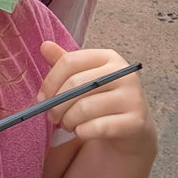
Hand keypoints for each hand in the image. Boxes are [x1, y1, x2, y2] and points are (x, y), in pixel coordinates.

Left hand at [38, 42, 155, 154]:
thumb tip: (44, 45)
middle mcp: (124, 74)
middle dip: (57, 104)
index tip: (41, 98)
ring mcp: (132, 97)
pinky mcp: (136, 122)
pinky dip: (82, 131)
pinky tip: (80, 131)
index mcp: (108, 57)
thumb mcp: (84, 77)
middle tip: (52, 116)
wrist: (133, 126)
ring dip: (68, 120)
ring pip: (84, 108)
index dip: (50, 82)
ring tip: (67, 124)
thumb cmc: (102, 97)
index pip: (69, 62)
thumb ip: (65, 62)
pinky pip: (97, 127)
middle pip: (75, 85)